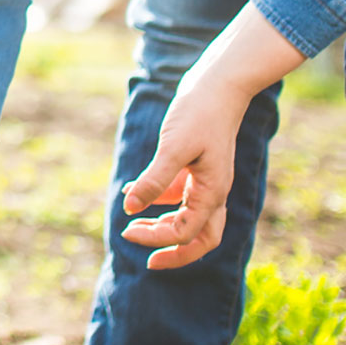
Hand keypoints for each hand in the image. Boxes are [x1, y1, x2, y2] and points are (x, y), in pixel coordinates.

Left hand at [120, 72, 249, 270]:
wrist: (218, 83)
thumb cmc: (199, 112)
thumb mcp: (173, 147)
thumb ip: (154, 180)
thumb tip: (130, 208)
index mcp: (212, 192)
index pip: (186, 232)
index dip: (157, 238)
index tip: (128, 229)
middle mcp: (214, 191)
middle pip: (202, 239)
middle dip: (176, 253)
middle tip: (147, 261)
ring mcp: (208, 180)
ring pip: (192, 220)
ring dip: (165, 228)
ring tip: (134, 227)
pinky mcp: (198, 167)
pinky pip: (182, 196)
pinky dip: (160, 200)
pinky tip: (134, 191)